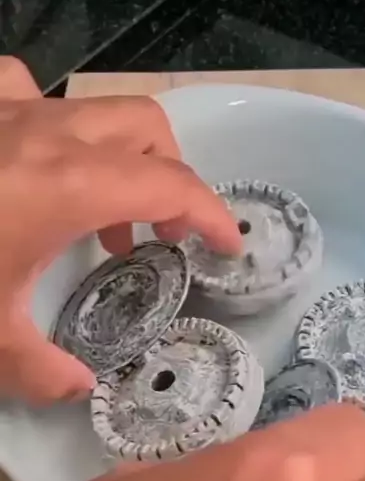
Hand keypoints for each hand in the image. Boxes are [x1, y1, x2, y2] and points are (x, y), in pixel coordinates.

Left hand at [0, 57, 239, 402]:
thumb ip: (40, 370)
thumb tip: (77, 389)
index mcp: (67, 185)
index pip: (171, 185)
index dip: (211, 214)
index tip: (227, 246)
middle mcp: (48, 132)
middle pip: (148, 130)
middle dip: (173, 179)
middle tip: (163, 237)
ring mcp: (7, 108)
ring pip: (96, 109)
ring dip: (120, 157)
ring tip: (105, 216)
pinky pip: (28, 91)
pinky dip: (52, 125)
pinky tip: (37, 160)